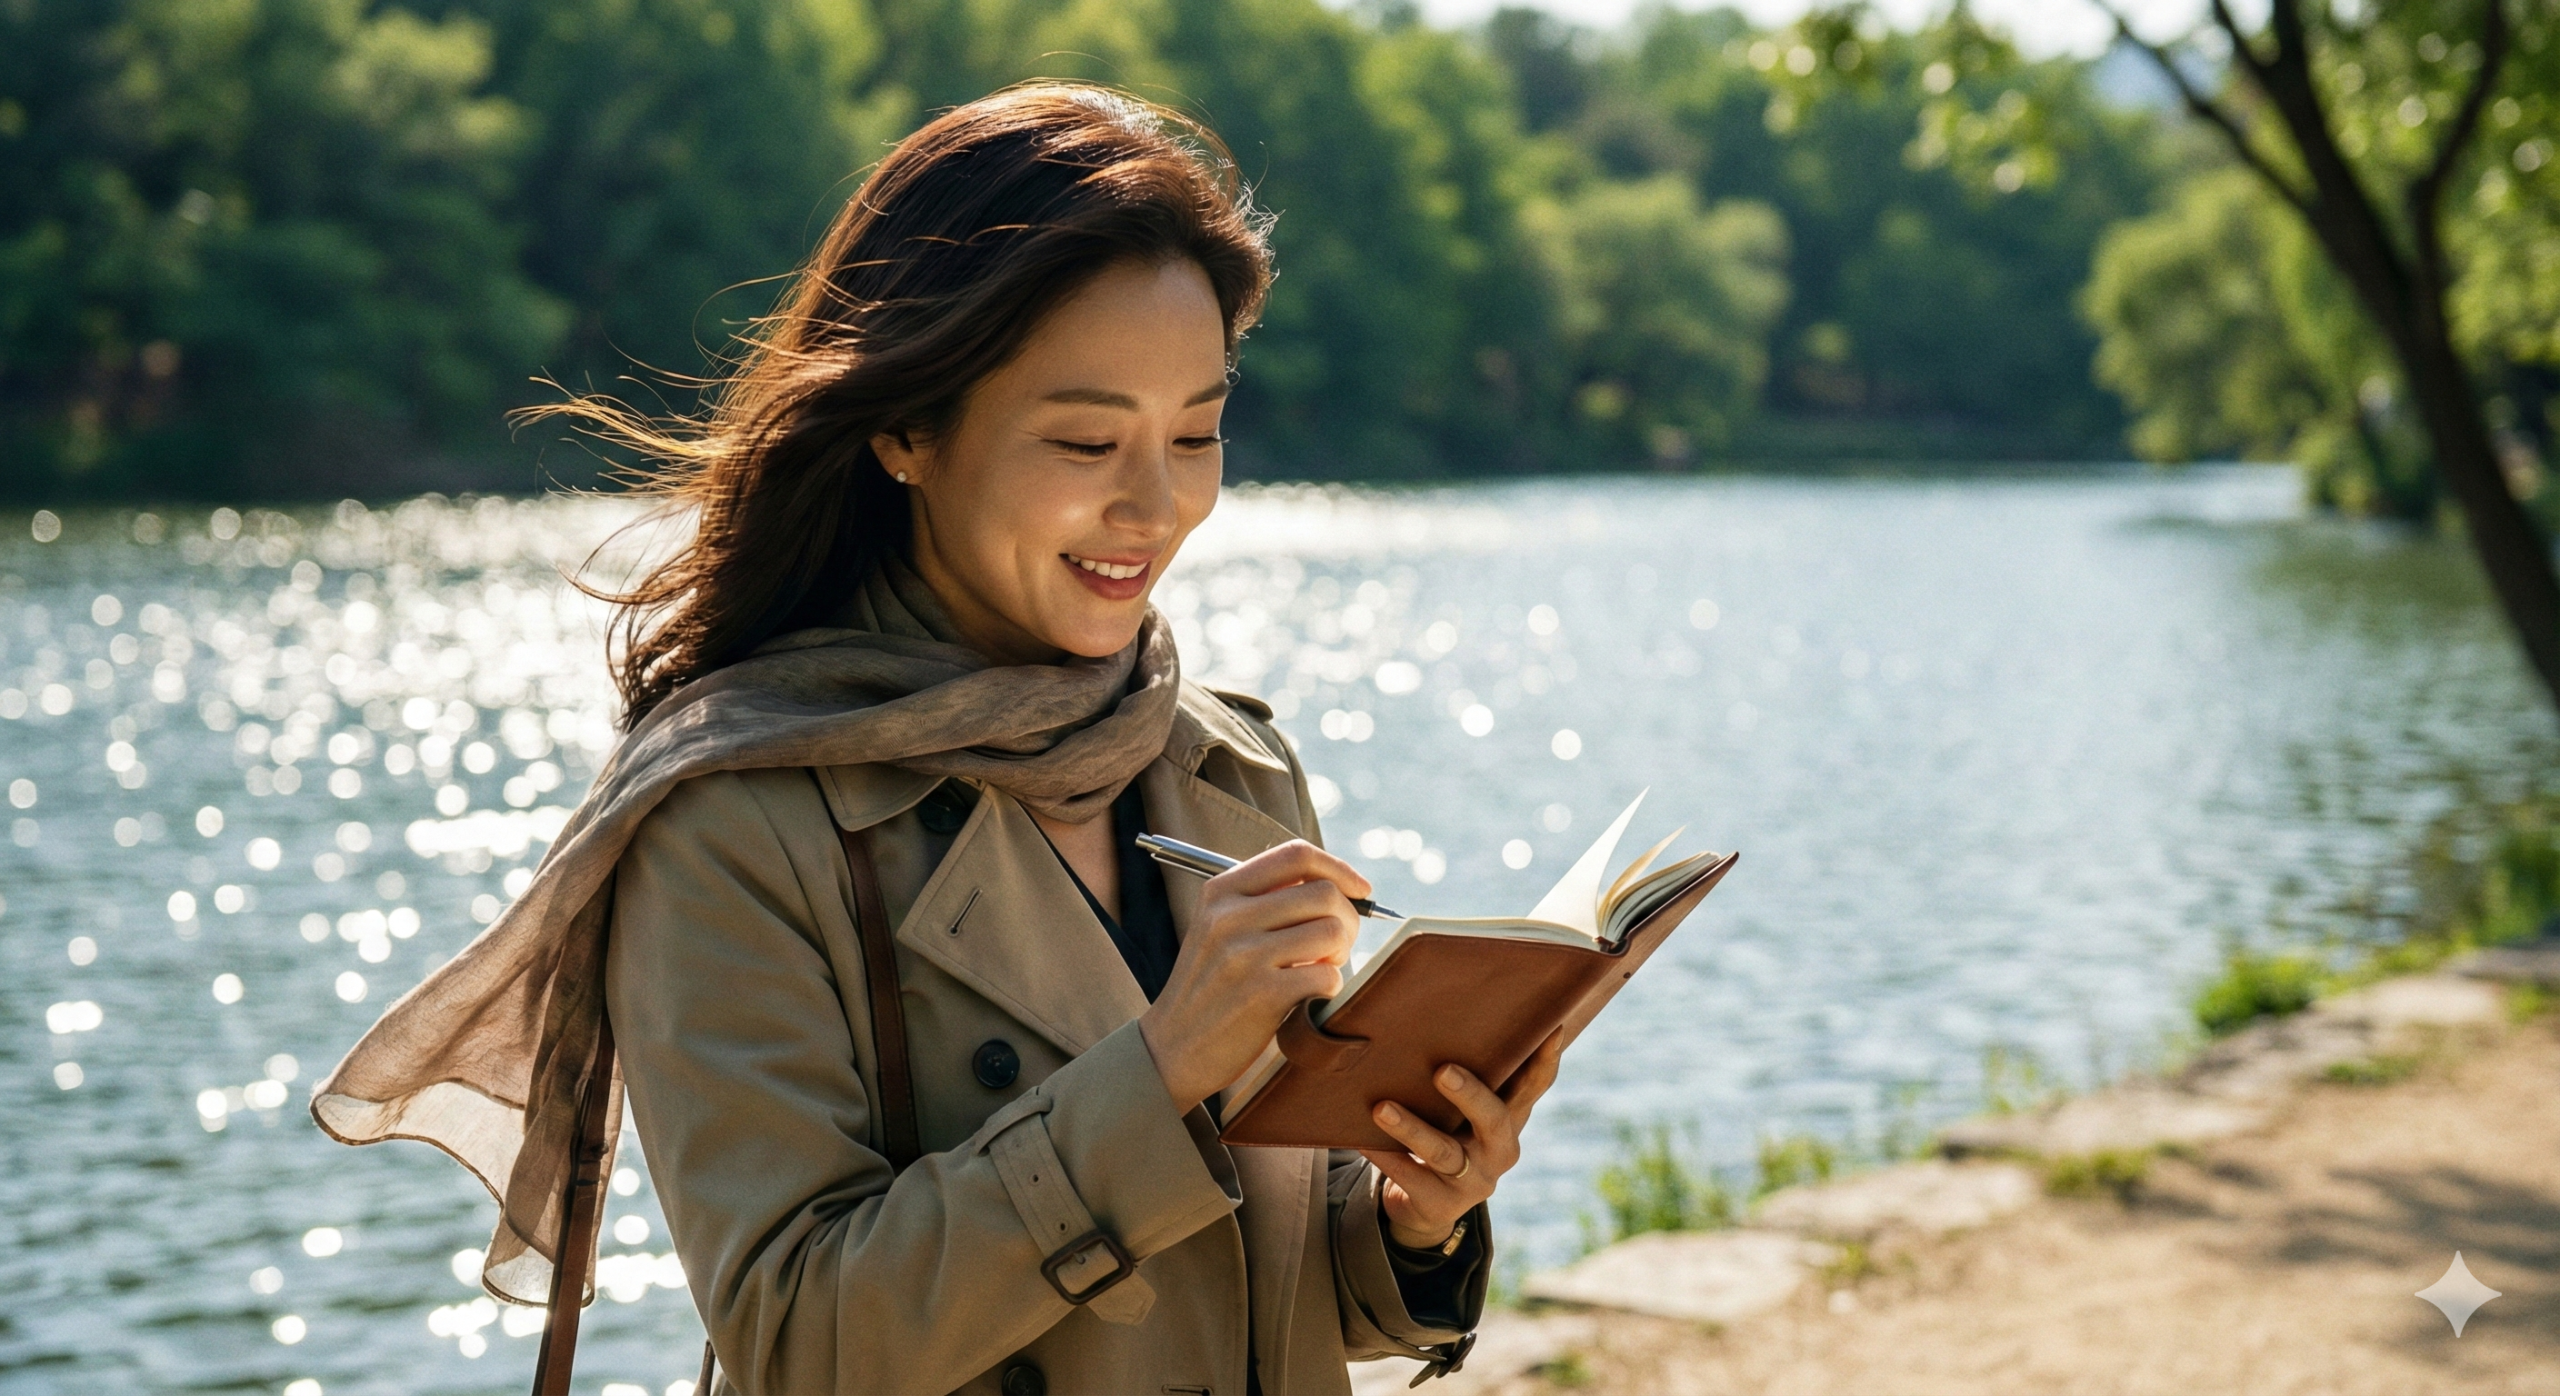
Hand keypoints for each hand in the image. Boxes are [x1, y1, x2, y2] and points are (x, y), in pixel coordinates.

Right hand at [1138, 840, 1367, 1113]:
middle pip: (1323, 893)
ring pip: (1332, 931)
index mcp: (1221, 891)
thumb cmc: (1213, 986)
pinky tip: (1308, 996)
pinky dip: (1329, 987)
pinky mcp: (1261, 994)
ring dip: (1339, 954)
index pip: (1296, 855)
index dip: (1339, 868)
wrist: (1174, 1047)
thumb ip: (1266, 900)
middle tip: (1336, 946)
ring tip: (1319, 970)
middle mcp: (1229, 916)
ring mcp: (1244, 955)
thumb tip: (1337, 883)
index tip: (1360, 890)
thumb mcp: (1220, 929)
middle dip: (1347, 919)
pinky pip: (1327, 976)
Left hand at [1361, 1029, 1563, 1249]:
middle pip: (1494, 1121)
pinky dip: (1387, 1157)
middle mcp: (1499, 1151)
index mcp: (1510, 1119)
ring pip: (1444, 1153)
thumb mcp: (1459, 1110)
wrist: (1423, 1205)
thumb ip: (1463, 1073)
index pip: (1534, 1088)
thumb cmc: (1442, 1133)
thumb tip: (1429, 1008)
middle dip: (1470, 1095)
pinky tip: (1364, 1139)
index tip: (1550, 1028)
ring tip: (1381, 1108)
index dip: (1544, 1061)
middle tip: (1442, 1070)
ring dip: (1412, 1129)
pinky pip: (1411, 1178)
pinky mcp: (1441, 1204)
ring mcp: (1473, 1182)